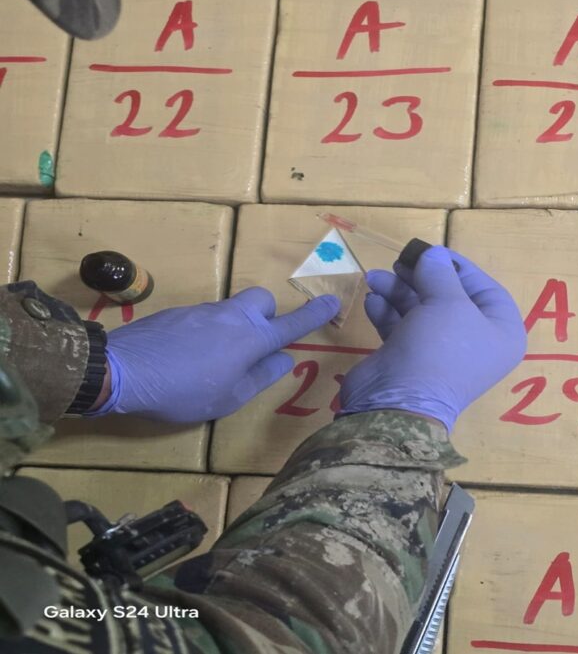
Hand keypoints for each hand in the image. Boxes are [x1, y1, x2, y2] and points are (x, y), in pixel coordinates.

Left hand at [89, 288, 338, 421]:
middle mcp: (232, 317)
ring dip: (233, 326)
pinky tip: (186, 354)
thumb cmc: (185, 391)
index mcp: (251, 339)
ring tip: (210, 359)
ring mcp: (204, 309)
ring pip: (232, 309)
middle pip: (262, 299)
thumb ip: (261, 376)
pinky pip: (206, 315)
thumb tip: (284, 359)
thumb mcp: (229, 397)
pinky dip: (207, 330)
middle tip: (253, 341)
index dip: (314, 314)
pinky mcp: (180, 311)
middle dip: (266, 314)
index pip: (292, 325)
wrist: (126, 369)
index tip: (332, 300)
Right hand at [339, 246, 525, 431]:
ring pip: (421, 310)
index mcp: (500, 333)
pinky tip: (372, 301)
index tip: (431, 251)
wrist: (397, 401)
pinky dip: (388, 311)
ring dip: (397, 291)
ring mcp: (441, 352)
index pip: (485, 288)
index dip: (458, 267)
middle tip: (399, 262)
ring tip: (376, 279)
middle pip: (448, 296)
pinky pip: (402, 326)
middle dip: (421, 277)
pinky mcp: (410, 358)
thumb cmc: (438, 348)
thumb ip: (440, 272)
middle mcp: (474, 343)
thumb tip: (432, 254)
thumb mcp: (447, 302)